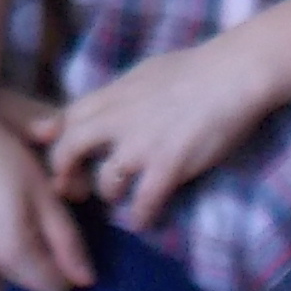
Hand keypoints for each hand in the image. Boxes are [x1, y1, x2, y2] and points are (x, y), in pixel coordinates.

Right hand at [0, 70, 89, 290]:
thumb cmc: (8, 159)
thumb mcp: (46, 197)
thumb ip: (67, 241)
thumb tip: (87, 280)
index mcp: (14, 253)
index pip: (55, 289)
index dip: (71, 271)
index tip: (75, 240)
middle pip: (32, 282)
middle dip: (49, 262)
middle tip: (56, 222)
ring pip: (12, 267)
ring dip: (28, 252)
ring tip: (31, 212)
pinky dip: (7, 241)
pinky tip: (6, 208)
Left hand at [42, 34, 278, 228]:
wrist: (232, 74)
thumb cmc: (195, 69)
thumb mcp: (144, 74)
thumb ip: (121, 95)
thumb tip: (110, 108)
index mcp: (112, 94)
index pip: (67, 117)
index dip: (58, 139)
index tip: (62, 155)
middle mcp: (118, 120)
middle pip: (70, 149)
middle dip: (65, 172)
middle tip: (72, 189)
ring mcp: (141, 145)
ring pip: (105, 182)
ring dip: (109, 195)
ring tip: (119, 199)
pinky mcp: (168, 166)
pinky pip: (143, 202)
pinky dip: (140, 216)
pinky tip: (143, 221)